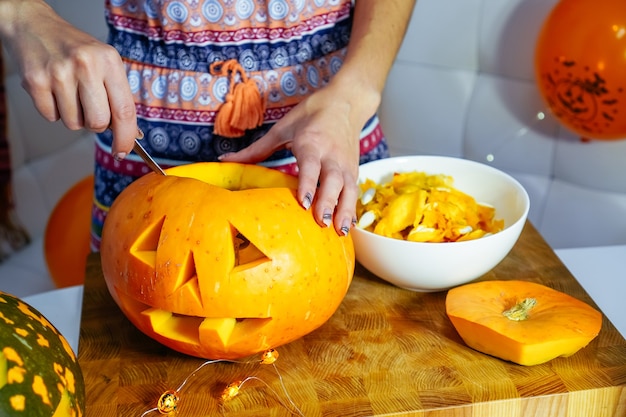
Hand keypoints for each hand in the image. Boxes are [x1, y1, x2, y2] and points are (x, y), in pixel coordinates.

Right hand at [0, 0, 136, 156]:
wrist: (35, 25)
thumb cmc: (75, 49)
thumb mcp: (105, 64)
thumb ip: (118, 96)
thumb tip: (131, 134)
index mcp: (109, 61)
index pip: (125, 110)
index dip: (126, 137)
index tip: (123, 150)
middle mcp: (86, 65)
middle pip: (98, 123)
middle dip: (96, 125)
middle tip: (89, 108)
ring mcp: (59, 73)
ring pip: (74, 124)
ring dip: (73, 116)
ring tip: (68, 92)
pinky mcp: (36, 81)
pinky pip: (51, 117)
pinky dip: (53, 110)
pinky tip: (53, 90)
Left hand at [219, 84, 364, 235]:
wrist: (346, 102)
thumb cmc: (311, 114)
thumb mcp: (282, 128)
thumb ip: (257, 149)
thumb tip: (225, 161)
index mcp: (312, 142)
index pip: (311, 165)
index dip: (308, 184)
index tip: (305, 203)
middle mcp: (331, 154)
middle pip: (332, 180)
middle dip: (328, 202)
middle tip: (321, 222)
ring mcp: (345, 163)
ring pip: (348, 189)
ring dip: (345, 210)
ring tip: (339, 232)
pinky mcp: (354, 170)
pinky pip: (354, 191)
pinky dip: (352, 209)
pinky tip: (347, 227)